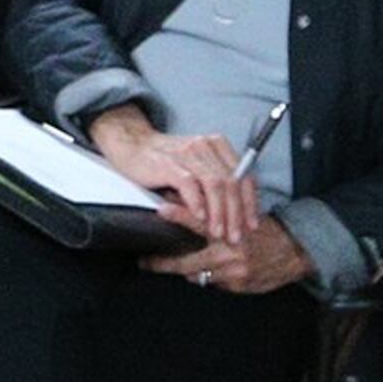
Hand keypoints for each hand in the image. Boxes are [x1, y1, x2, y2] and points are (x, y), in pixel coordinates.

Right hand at [86, 105, 260, 248]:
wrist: (131, 145)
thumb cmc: (165, 160)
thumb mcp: (196, 166)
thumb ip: (215, 181)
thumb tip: (236, 213)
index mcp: (217, 145)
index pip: (244, 175)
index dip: (250, 202)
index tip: (251, 224)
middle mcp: (205, 146)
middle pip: (231, 182)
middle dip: (236, 213)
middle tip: (235, 236)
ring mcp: (187, 153)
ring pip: (215, 185)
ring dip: (219, 212)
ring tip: (218, 232)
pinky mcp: (168, 163)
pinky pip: (189, 184)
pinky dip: (197, 203)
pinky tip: (199, 217)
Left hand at [146, 217, 312, 294]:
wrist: (294, 251)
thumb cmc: (264, 230)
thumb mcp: (240, 214)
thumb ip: (214, 211)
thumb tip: (184, 201)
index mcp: (229, 228)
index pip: (200, 220)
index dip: (179, 215)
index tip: (160, 210)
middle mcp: (230, 251)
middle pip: (187, 262)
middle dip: (163, 263)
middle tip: (146, 261)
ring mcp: (233, 272)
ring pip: (197, 275)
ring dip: (187, 270)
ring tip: (174, 264)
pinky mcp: (239, 286)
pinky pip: (214, 284)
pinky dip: (209, 277)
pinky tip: (212, 270)